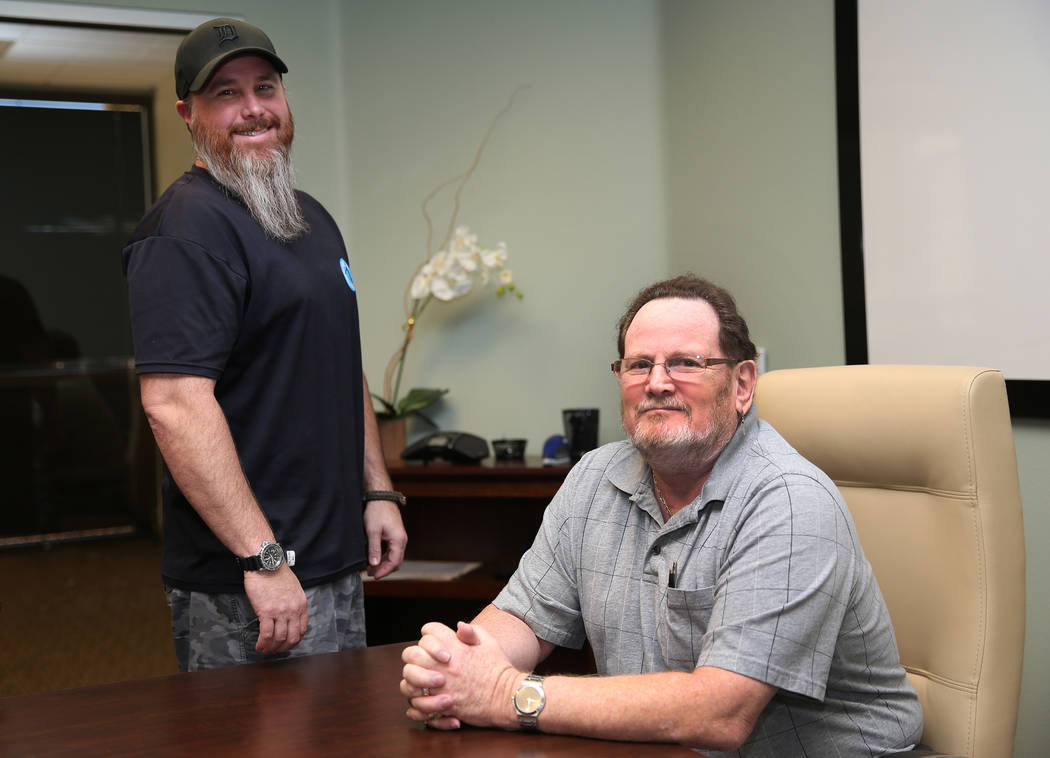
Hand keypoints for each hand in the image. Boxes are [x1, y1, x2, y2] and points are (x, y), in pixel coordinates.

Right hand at [243, 565, 308, 653]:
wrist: (266, 564)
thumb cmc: (277, 574)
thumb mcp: (294, 589)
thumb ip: (294, 604)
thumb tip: (290, 617)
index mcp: (301, 605)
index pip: (302, 630)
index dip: (294, 641)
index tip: (287, 644)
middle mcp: (293, 610)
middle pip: (292, 638)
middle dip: (283, 648)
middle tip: (275, 651)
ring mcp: (281, 612)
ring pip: (279, 638)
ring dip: (271, 648)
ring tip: (265, 649)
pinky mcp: (267, 612)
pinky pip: (266, 634)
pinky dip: (263, 643)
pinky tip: (259, 645)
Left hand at [363, 499, 406, 578]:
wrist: (381, 497)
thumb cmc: (377, 512)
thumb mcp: (372, 531)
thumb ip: (374, 549)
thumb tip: (374, 564)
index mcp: (398, 540)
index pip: (394, 562)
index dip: (384, 571)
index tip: (374, 576)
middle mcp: (402, 539)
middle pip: (396, 561)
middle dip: (384, 569)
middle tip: (370, 573)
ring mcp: (399, 537)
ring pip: (394, 556)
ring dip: (384, 563)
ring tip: (371, 567)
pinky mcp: (395, 534)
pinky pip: (392, 550)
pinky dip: (384, 556)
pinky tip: (375, 557)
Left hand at [400, 621, 520, 729]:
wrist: (506, 696)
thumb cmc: (498, 668)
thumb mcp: (488, 642)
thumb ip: (472, 631)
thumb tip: (458, 626)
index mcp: (454, 645)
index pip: (429, 630)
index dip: (430, 635)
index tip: (434, 642)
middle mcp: (443, 664)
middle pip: (411, 654)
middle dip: (414, 656)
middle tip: (422, 662)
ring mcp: (441, 685)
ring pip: (408, 680)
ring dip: (411, 680)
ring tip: (420, 682)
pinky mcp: (441, 705)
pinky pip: (417, 702)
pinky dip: (417, 701)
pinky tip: (423, 698)